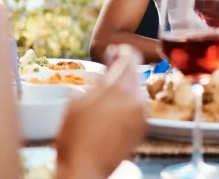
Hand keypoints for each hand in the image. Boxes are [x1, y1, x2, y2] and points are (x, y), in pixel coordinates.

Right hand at [55, 45, 148, 178]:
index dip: (121, 51)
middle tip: (106, 73)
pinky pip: (138, 106)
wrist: (85, 169)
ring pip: (137, 90)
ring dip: (125, 88)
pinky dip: (128, 103)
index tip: (112, 53)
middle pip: (135, 73)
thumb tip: (109, 69)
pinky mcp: (143, 128)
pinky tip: (112, 111)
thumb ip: (97, 82)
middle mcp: (138, 99)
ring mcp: (143, 115)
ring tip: (106, 96)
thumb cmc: (75, 136)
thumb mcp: (77, 102)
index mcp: (121, 89)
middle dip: (122, 71)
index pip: (131, 57)